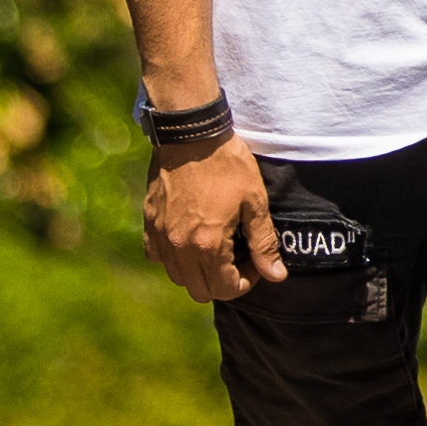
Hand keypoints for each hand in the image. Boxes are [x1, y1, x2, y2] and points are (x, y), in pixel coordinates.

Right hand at [141, 134, 282, 302]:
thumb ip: (263, 243)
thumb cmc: (227, 165)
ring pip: (177, 276)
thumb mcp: (254, 203)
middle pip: (200, 290)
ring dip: (198, 272)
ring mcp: (161, 235)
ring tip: (216, 247)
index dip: (245, 282)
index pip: (224, 289)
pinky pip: (157, 256)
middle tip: (238, 257)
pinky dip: (174, 257)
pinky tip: (190, 238)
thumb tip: (276, 275)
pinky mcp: (149, 222)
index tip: (255, 263)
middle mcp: (180, 246)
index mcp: (207, 244)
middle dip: (223, 282)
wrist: (191, 135)